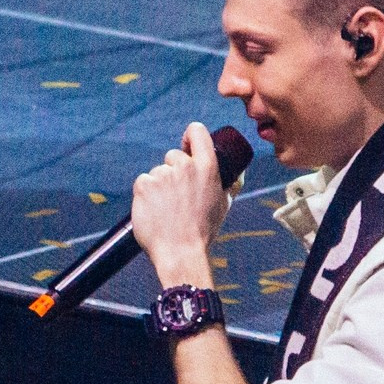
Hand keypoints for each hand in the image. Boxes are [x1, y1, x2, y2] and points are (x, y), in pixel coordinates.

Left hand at [130, 123, 230, 286]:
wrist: (180, 252)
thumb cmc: (203, 230)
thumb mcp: (224, 204)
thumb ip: (231, 184)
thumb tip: (240, 171)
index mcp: (207, 167)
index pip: (197, 131)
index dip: (190, 136)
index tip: (186, 146)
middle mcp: (185, 166)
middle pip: (173, 156)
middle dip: (173, 172)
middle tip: (178, 197)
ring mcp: (162, 174)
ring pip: (157, 172)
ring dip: (159, 186)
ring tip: (167, 209)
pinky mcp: (144, 184)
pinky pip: (143, 182)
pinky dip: (145, 195)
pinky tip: (154, 210)